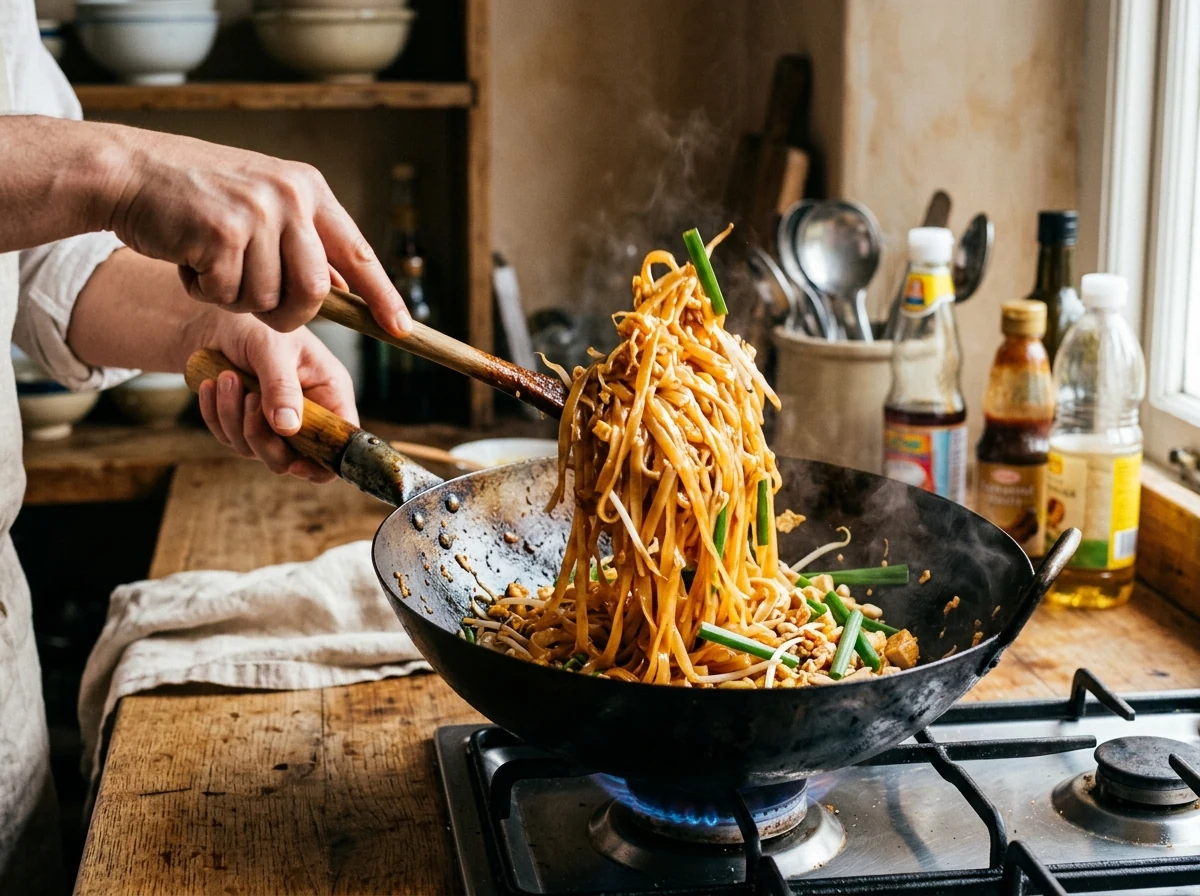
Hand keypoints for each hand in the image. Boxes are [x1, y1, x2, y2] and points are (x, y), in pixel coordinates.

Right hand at [96, 124, 409, 335]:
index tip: (400, 328)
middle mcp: (289, 197)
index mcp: (307, 189)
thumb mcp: (262, 202)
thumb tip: (343, 287)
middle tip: (256, 304)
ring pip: (267, 300)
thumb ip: (302, 239)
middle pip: (314, 293)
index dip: (381, 295)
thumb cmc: (195, 195)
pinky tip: (189, 259)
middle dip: (287, 315)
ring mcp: (256, 212)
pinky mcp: (221, 232)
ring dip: (236, 299)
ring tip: (212, 264)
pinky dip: (204, 290)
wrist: (127, 170)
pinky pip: (227, 295)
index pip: (358, 252)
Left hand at [192, 314, 357, 481]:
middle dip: (262, 436)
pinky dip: (216, 414)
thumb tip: (288, 427)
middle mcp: (307, 415)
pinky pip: (228, 439)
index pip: (339, 443)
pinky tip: (211, 385)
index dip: (323, 462)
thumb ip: (282, 387)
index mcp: (329, 394)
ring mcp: (275, 425)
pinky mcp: (245, 425)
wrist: (217, 323)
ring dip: (233, 417)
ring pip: (255, 451)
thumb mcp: (273, 349)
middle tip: (249, 398)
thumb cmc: (256, 327)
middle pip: (292, 458)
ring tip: (226, 378)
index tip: (295, 463)